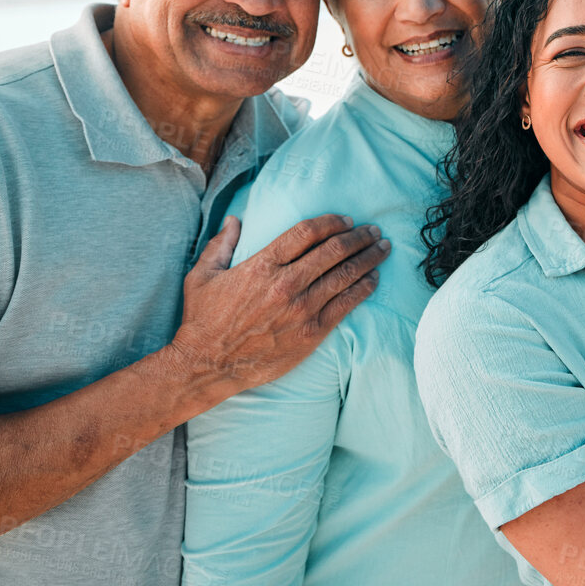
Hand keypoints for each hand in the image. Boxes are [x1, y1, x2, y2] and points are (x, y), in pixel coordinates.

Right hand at [165, 213, 389, 394]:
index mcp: (262, 265)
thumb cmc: (203, 319)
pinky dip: (364, 288)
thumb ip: (220, 244)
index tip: (347, 220)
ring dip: (368, 258)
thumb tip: (235, 219)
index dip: (332, 222)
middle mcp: (286, 284)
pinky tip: (374, 278)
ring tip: (382, 248)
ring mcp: (301, 309)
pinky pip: (346, 304)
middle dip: (358, 237)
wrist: (207, 365)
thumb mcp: (202, 275)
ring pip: (345, 275)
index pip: (307, 232)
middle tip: (373, 230)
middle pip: (333, 251)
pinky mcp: (312, 332)